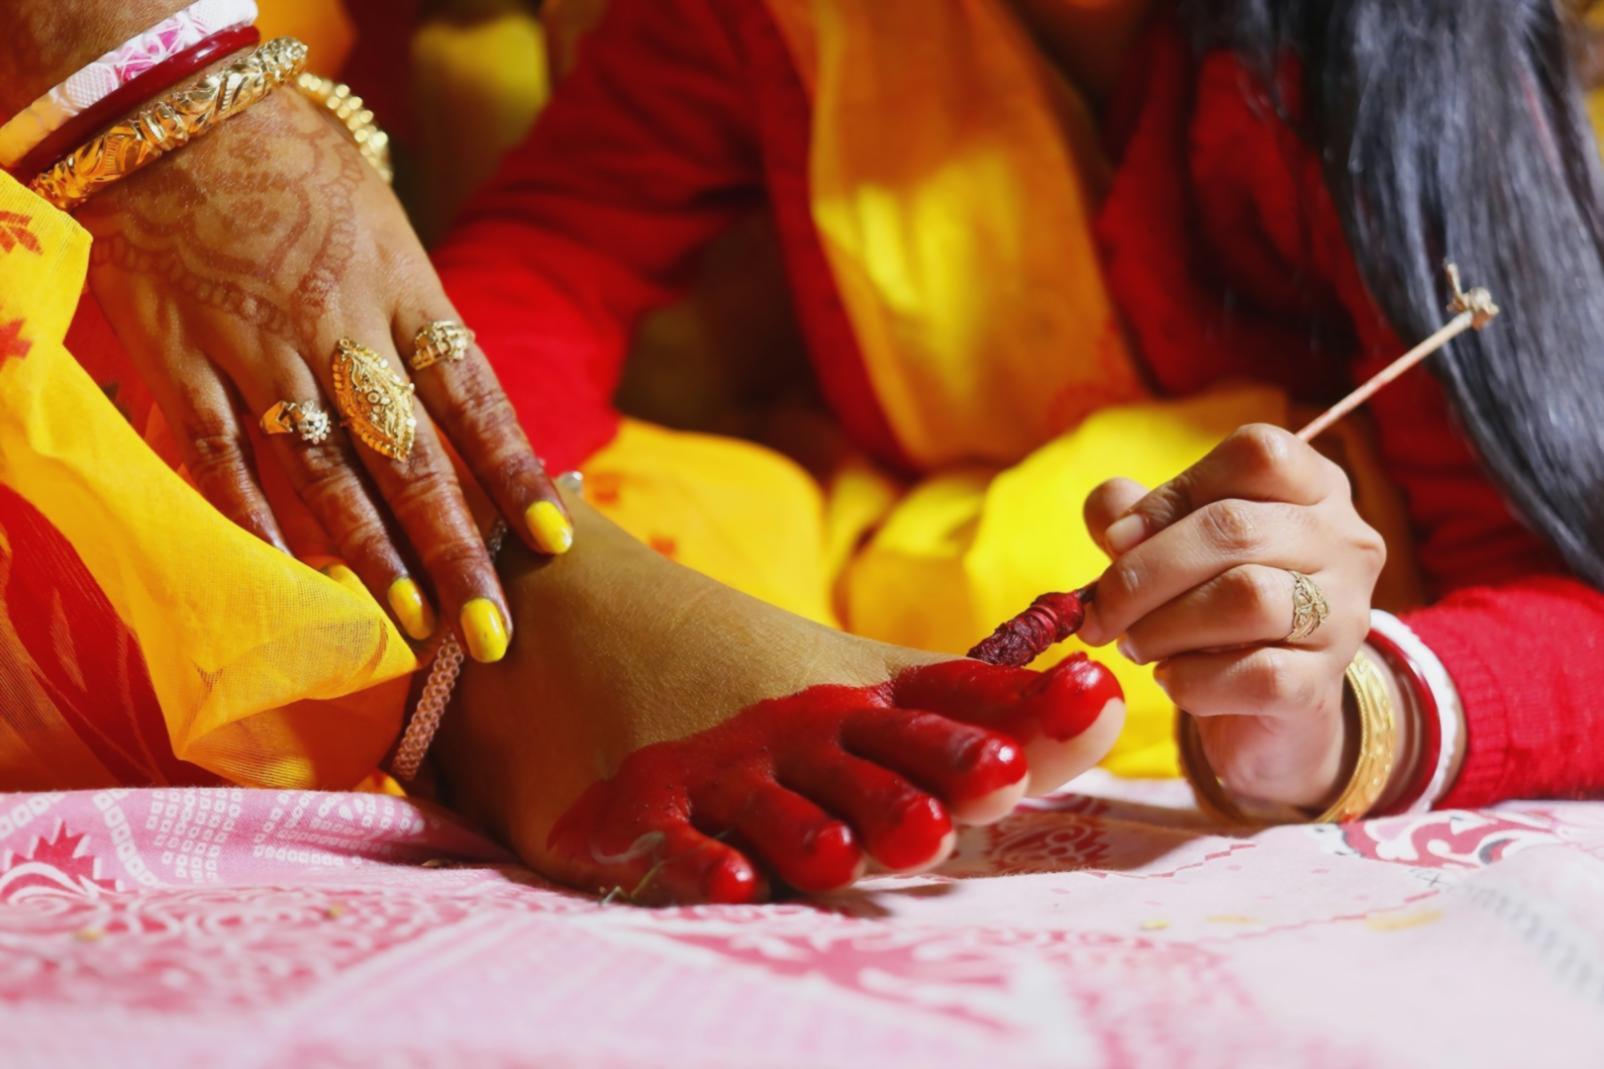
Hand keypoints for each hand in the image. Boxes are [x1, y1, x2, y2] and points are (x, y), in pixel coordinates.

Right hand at [76, 87, 571, 661]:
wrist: (171, 107)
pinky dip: (249, 518)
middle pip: (409, 458)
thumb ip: (417, 316)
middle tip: (490, 630)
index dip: (515, 475)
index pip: (474, 400)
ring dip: (369, 554)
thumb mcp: (384, 228)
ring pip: (323, 471)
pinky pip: (216, 454)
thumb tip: (460, 407)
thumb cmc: (295, 162)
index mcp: (404, 290)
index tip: (556, 543)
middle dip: (455, 549)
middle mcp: (340, 329)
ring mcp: (257, 347)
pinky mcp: (180, 357)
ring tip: (410, 622)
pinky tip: (284, 573)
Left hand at [1079, 424, 1386, 807]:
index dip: (1175, 493)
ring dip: (1165, 625)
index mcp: (1311, 486)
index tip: (1119, 538)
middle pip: (1236, 529)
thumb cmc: (1212, 598)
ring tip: (1136, 643)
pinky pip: (1255, 675)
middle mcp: (1343, 541)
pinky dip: (1193, 680)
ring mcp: (1343, 613)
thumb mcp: (1172, 542)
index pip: (1258, 454)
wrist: (1263, 701)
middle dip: (1145, 572)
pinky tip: (1172, 678)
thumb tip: (1115, 524)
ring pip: (1248, 599)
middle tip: (1102, 611)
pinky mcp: (1322, 683)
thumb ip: (1133, 516)